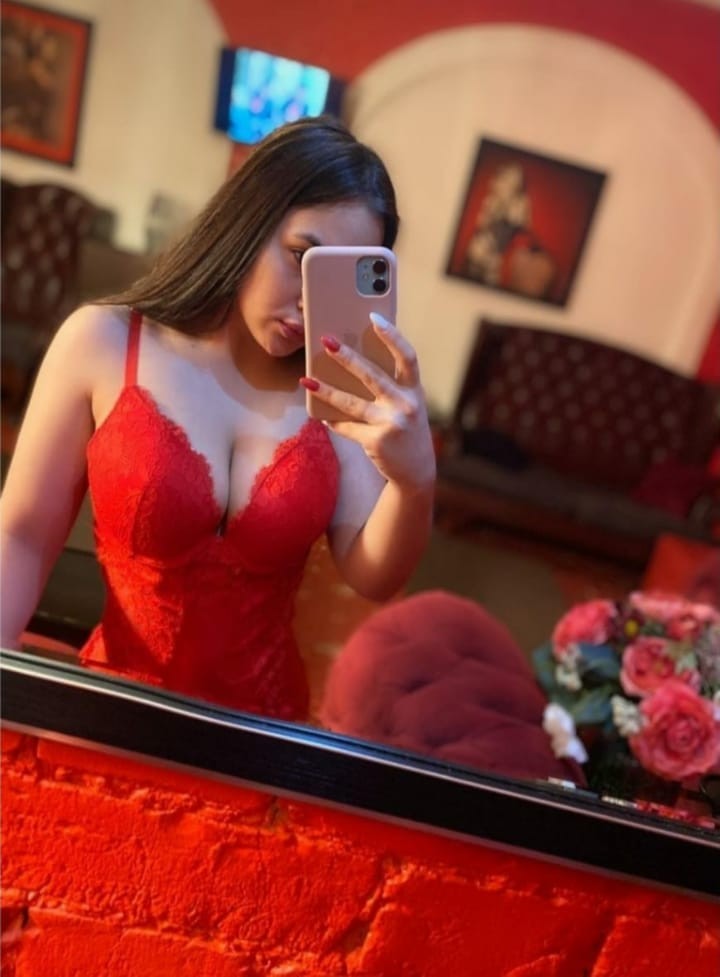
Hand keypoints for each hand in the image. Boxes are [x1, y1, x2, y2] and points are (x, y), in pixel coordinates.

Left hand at [300, 313, 435, 491]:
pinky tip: (320, 414)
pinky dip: (333, 421)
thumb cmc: (406, 428)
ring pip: (352, 403)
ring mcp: (391, 424)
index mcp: (415, 390)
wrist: (416, 470)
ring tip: (307, 379)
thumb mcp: (406, 404)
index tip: (373, 318)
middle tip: (326, 341)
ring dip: (327, 390)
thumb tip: (350, 361)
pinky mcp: (376, 442)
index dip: (392, 336)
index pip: (407, 356)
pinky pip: (347, 427)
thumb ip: (390, 386)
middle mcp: (406, 405)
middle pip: (373, 375)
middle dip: (347, 357)